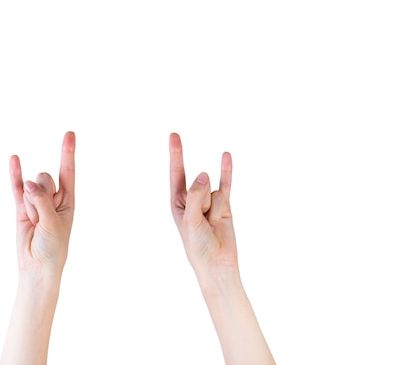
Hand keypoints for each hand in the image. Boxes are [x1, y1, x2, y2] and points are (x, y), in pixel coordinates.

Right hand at [9, 131, 75, 277]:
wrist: (37, 268)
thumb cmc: (53, 248)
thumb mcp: (54, 223)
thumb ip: (42, 201)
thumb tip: (28, 184)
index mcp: (68, 199)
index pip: (68, 170)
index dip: (68, 151)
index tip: (69, 133)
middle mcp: (53, 196)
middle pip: (46, 178)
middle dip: (42, 195)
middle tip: (42, 217)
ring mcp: (35, 200)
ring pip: (31, 186)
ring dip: (31, 204)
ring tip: (34, 222)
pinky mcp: (20, 207)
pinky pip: (16, 187)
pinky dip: (15, 173)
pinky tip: (14, 158)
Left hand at [169, 132, 238, 275]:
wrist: (218, 265)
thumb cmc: (198, 246)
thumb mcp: (190, 221)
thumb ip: (195, 195)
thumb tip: (204, 173)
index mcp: (178, 202)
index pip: (176, 172)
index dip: (176, 153)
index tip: (174, 135)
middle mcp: (192, 197)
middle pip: (198, 185)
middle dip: (202, 201)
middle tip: (203, 222)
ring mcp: (209, 199)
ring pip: (214, 191)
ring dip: (215, 209)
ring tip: (213, 225)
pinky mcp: (225, 204)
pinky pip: (226, 184)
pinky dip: (226, 170)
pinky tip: (225, 155)